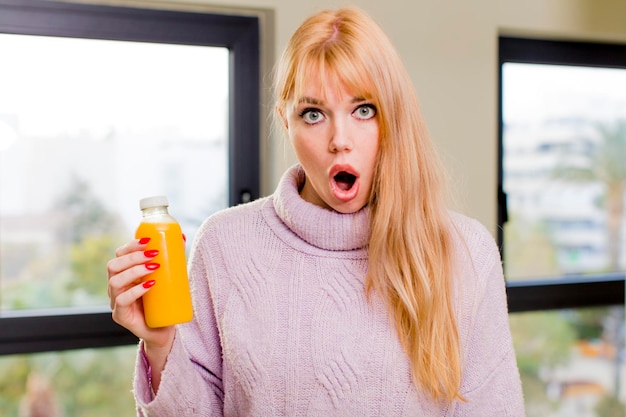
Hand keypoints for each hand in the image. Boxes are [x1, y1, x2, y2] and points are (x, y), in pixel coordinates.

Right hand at [107, 238, 174, 370]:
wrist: (164, 329)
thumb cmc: (164, 301)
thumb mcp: (168, 278)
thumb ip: (172, 259)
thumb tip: (181, 236)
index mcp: (124, 274)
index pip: (119, 255)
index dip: (131, 246)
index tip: (148, 240)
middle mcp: (116, 287)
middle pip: (113, 265)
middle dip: (133, 257)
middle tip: (153, 255)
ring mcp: (116, 302)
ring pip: (115, 281)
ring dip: (135, 271)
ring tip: (154, 267)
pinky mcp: (121, 316)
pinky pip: (122, 301)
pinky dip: (136, 290)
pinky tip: (149, 285)